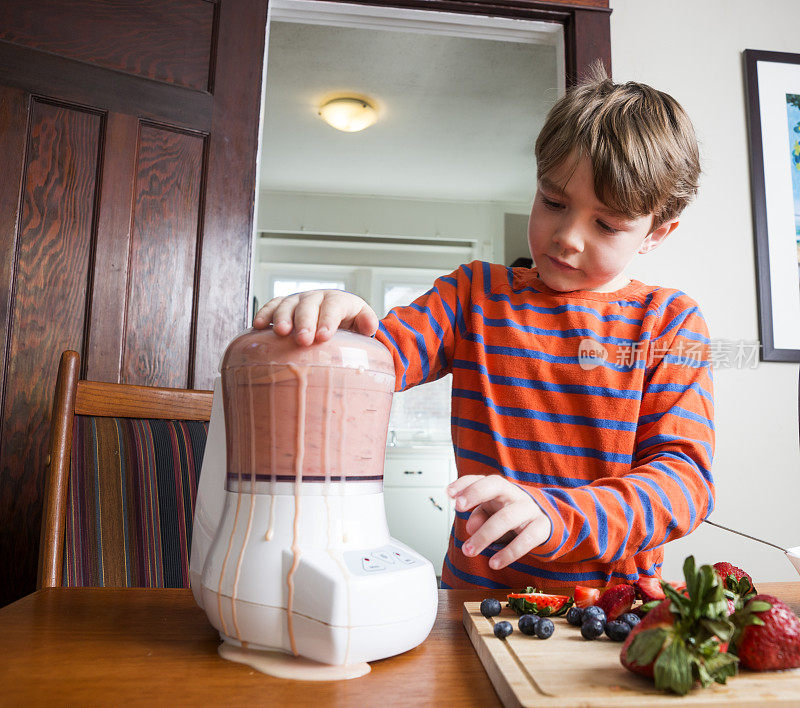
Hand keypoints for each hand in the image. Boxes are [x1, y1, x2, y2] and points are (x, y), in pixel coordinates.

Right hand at [253, 289, 378, 345]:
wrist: (335, 317)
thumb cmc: (349, 324)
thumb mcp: (362, 323)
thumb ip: (367, 322)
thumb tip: (368, 325)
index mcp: (338, 301)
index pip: (333, 306)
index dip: (328, 320)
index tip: (323, 336)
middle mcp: (317, 297)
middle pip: (309, 305)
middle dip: (305, 322)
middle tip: (302, 339)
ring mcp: (299, 300)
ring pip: (288, 304)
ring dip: (282, 317)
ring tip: (280, 332)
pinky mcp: (284, 306)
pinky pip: (272, 306)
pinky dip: (264, 314)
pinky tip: (257, 326)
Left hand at [446, 475, 551, 569]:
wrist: (545, 523)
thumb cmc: (511, 515)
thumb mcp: (493, 514)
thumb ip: (480, 516)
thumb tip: (471, 527)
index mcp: (500, 488)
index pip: (481, 479)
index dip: (464, 484)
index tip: (449, 493)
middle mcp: (514, 494)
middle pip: (496, 485)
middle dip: (475, 493)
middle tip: (458, 507)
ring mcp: (529, 509)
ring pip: (506, 517)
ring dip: (484, 535)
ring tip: (468, 550)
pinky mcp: (542, 528)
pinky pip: (526, 540)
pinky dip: (508, 553)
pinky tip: (494, 563)